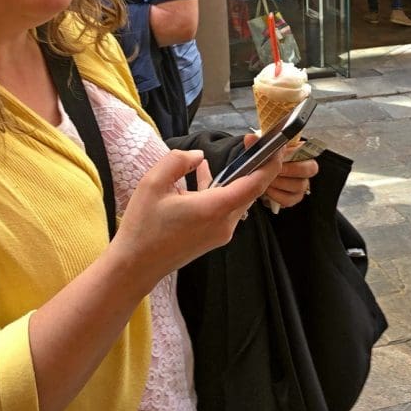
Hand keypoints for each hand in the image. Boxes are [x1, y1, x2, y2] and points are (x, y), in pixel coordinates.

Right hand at [112, 147, 282, 286]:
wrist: (135, 266)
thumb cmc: (143, 226)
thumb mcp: (153, 183)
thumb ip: (178, 161)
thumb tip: (199, 156)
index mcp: (215, 208)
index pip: (256, 184)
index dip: (270, 163)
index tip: (275, 146)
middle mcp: (225, 222)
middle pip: (249, 190)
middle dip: (253, 166)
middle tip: (249, 143)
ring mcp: (221, 233)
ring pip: (236, 198)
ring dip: (231, 178)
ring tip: (216, 158)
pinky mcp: (213, 237)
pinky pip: (224, 208)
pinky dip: (218, 190)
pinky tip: (201, 175)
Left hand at [252, 136, 319, 208]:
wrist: (259, 175)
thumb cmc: (264, 158)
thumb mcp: (261, 149)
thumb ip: (257, 143)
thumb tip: (250, 138)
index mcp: (300, 151)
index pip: (308, 151)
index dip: (294, 154)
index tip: (279, 156)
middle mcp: (305, 167)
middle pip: (310, 169)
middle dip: (289, 170)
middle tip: (274, 171)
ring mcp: (301, 183)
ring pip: (299, 185)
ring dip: (280, 183)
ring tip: (267, 180)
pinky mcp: (294, 197)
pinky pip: (290, 199)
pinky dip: (276, 195)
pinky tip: (267, 190)